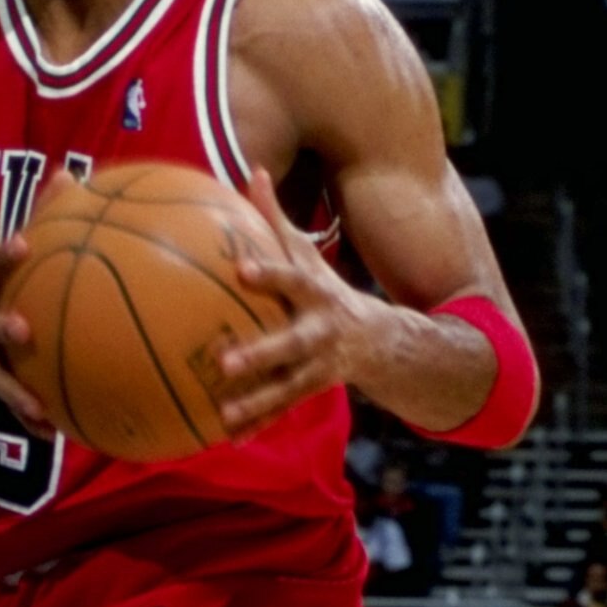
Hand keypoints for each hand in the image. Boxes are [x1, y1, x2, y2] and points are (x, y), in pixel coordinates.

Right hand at [0, 234, 55, 436]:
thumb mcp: (10, 257)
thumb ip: (39, 218)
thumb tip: (67, 174)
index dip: (3, 255)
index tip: (21, 245)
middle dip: (0, 326)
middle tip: (22, 329)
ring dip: (14, 392)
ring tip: (37, 408)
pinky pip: (12, 403)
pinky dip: (30, 420)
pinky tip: (54, 434)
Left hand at [219, 170, 375, 435]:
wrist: (384, 341)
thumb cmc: (327, 289)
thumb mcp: (310, 255)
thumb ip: (278, 219)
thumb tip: (253, 169)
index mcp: (316, 294)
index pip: (292, 279)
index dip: (269, 274)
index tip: (241, 271)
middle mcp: (321, 331)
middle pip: (290, 343)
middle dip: (260, 353)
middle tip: (223, 362)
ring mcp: (319, 365)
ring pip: (286, 386)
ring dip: (255, 402)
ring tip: (222, 414)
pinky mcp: (313, 389)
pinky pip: (283, 408)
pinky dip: (259, 422)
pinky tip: (228, 437)